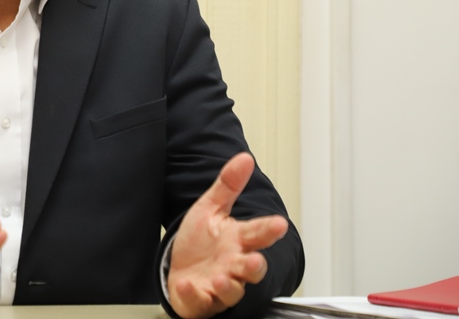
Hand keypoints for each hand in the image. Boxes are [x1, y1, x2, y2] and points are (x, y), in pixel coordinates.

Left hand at [167, 152, 287, 318]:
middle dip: (255, 266)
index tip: (279, 223)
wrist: (180, 269)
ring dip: (229, 285)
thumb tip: (244, 158)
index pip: (258, 233)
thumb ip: (228, 184)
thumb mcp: (210, 208)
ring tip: (222, 277)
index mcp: (238, 240)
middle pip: (251, 268)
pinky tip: (189, 286)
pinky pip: (200, 301)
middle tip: (255, 260)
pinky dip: (195, 295)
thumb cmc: (200, 242)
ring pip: (232, 290)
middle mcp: (233, 265)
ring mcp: (219, 285)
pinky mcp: (201, 300)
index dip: (269, 229)